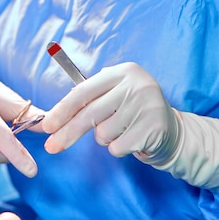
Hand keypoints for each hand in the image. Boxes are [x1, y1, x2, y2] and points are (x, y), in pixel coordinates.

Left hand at [43, 62, 218, 191]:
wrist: (172, 130)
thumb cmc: (133, 110)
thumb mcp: (116, 92)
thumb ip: (91, 96)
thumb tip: (53, 114)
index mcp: (123, 71)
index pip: (84, 91)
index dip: (62, 109)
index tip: (47, 125)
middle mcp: (135, 85)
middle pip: (90, 114)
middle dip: (67, 133)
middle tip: (51, 147)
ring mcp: (145, 107)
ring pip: (102, 134)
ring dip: (105, 138)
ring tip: (122, 130)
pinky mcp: (152, 129)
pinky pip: (117, 147)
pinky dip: (119, 148)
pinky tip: (132, 139)